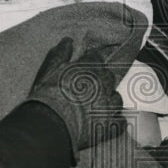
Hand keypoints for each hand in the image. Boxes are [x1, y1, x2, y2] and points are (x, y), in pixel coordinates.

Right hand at [27, 37, 124, 154]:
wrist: (49, 126)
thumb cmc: (47, 98)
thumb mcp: (49, 71)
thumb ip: (60, 54)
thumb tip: (68, 41)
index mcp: (89, 69)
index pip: (97, 58)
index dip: (93, 61)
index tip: (89, 64)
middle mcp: (102, 85)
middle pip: (109, 77)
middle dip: (102, 80)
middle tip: (91, 87)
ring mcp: (108, 106)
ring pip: (117, 99)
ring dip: (110, 100)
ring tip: (99, 105)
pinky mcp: (109, 125)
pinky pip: (121, 121)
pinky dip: (116, 121)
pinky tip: (109, 122)